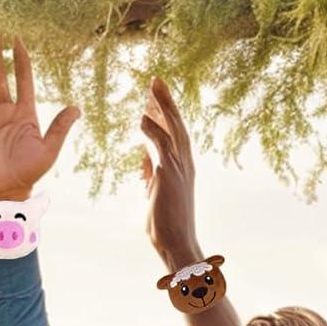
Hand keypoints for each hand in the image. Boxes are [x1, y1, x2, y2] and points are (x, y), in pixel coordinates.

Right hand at [0, 34, 79, 199]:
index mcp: (26, 113)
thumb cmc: (31, 172)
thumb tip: (76, 108)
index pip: (24, 80)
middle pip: (3, 78)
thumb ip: (60, 127)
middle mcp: (8, 111)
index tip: (18, 41)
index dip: (21, 60)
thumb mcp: (49, 149)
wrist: (9, 189)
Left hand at [141, 77, 201, 266]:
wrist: (177, 245)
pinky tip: (142, 117)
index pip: (175, 133)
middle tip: (156, 80)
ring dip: (162, 107)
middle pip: (177, 124)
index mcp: (183, 168)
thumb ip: (152, 173)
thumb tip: (145, 158)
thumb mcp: (155, 192)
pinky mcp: (169, 175)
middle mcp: (185, 164)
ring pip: (173, 129)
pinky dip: (152, 130)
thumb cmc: (166, 225)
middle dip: (166, 101)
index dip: (165, 113)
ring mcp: (179, 169)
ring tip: (151, 87)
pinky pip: (161, 146)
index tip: (155, 98)